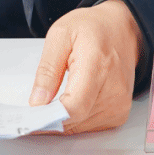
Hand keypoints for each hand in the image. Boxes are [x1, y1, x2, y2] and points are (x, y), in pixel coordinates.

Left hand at [28, 0, 143, 133]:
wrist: (121, 29)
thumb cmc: (93, 27)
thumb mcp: (60, 35)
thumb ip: (47, 70)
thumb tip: (38, 102)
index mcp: (97, 64)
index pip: (75, 106)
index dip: (49, 117)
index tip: (31, 117)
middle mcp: (114, 89)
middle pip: (75, 120)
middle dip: (50, 117)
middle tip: (36, 104)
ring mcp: (119, 104)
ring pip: (79, 127)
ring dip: (62, 118)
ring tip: (54, 96)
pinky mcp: (119, 113)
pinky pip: (89, 126)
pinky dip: (75, 118)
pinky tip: (71, 99)